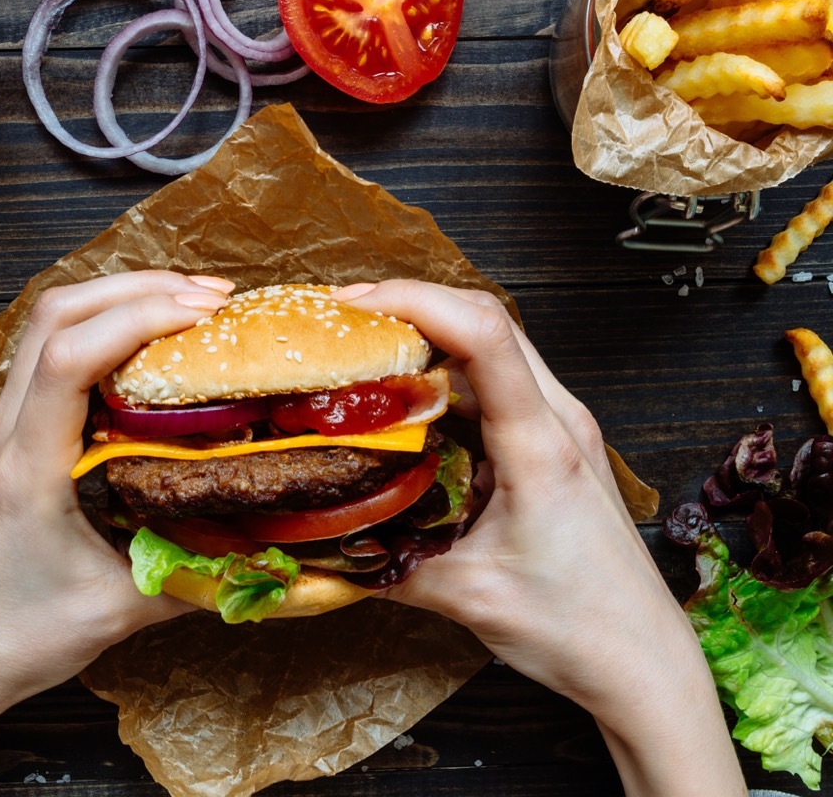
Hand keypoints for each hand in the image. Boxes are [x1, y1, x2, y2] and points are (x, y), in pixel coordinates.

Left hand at [0, 271, 234, 795]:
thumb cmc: (15, 638)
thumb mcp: (118, 612)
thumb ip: (195, 577)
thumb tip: (268, 550)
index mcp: (28, 470)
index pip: (67, 359)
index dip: (137, 318)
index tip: (203, 315)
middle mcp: (6, 435)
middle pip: (56, 314)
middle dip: (138, 288)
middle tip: (213, 298)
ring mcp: (0, 431)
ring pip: (47, 324)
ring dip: (116, 299)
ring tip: (186, 303)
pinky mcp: (8, 438)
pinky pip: (48, 354)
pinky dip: (99, 329)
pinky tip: (143, 346)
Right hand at [331, 280, 745, 796]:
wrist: (641, 659)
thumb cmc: (578, 627)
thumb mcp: (465, 594)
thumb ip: (386, 562)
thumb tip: (321, 540)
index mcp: (542, 445)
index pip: (484, 335)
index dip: (415, 301)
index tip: (353, 305)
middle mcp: (558, 420)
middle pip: (486, 322)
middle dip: (412, 307)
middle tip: (344, 320)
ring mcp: (560, 429)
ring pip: (492, 351)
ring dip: (429, 340)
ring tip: (365, 352)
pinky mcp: (553, 446)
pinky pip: (496, 388)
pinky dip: (447, 379)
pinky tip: (406, 403)